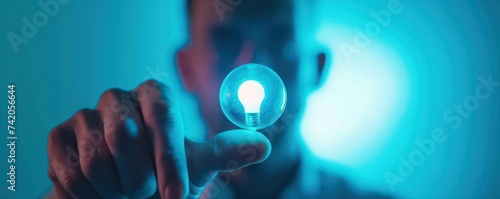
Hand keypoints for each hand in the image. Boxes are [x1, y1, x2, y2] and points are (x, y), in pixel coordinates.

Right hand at [47, 80, 270, 198]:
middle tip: (143, 192)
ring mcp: (85, 115)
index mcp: (154, 97)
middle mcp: (118, 99)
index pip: (162, 116)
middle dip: (139, 179)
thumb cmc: (162, 179)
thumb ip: (224, 152)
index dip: (169, 159)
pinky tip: (98, 193)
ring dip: (115, 189)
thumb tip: (263, 145)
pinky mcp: (59, 136)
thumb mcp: (196, 168)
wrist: (121, 197)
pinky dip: (89, 194)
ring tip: (122, 192)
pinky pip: (71, 170)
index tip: (176, 197)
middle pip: (124, 136)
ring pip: (97, 157)